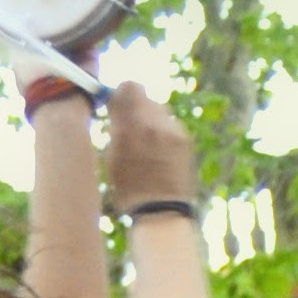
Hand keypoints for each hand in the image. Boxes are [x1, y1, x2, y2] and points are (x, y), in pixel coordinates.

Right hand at [104, 85, 198, 208]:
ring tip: (147, 143)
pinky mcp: (185, 138)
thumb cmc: (130, 189)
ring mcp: (171, 130)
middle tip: (132, 127)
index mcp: (129, 128)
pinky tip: (161, 152)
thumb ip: (115, 126)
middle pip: (145, 96)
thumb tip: (116, 103)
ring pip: (159, 109)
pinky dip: (164, 131)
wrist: (161, 210)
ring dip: (151, 119)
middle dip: (137, 107)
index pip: (129, 86)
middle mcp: (152, 123)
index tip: (119, 104)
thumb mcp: (112, 157)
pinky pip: (170, 123)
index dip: (123, 93)